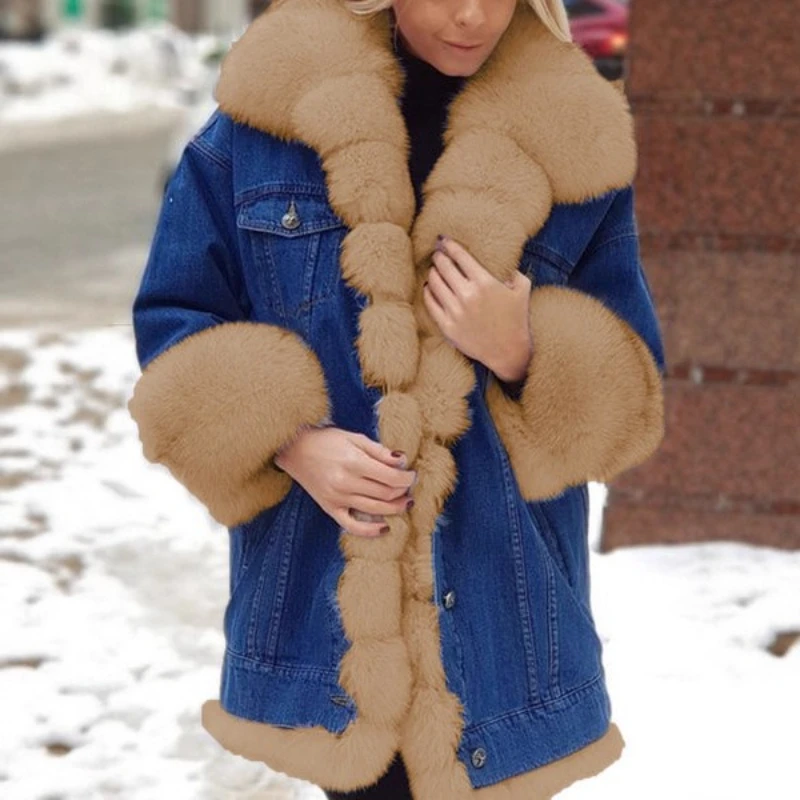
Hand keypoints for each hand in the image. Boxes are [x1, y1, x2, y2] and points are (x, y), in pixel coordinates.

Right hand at [274, 427, 416, 537]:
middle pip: (386, 494)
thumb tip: (402, 461)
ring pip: (375, 510)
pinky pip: (352, 526)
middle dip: (403, 491)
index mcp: (354, 462)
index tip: (412, 474)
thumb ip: (379, 451)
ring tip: (405, 502)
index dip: (407, 478)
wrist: (294, 449)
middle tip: (409, 486)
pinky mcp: (330, 508)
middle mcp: (346, 483)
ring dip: (395, 508)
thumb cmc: (326, 440)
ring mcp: (337, 498)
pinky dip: (370, 531)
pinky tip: (384, 527)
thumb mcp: (354, 438)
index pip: (391, 478)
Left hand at [423, 236, 532, 377]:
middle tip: (438, 253)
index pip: (460, 256)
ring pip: (434, 283)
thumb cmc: (517, 319)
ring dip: (433, 273)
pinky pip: (430, 303)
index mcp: (485, 283)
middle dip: (439, 256)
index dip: (449, 245)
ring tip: (435, 270)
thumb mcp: (522, 289)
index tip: (444, 240)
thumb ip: (513, 270)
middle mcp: (467, 296)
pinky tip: (429, 287)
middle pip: (443, 267)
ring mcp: (455, 312)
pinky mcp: (447, 327)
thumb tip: (501, 259)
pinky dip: (428, 292)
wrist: (509, 352)